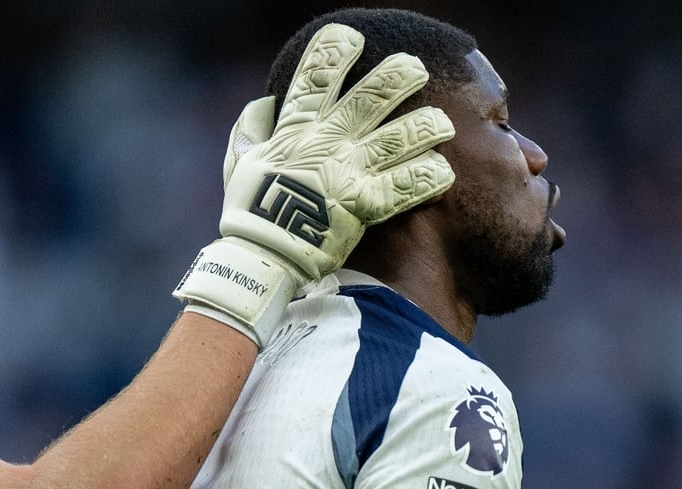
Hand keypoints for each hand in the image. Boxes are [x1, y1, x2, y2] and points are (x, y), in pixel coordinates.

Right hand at [176, 23, 455, 344]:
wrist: (262, 258)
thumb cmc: (248, 211)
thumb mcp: (239, 162)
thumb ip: (251, 129)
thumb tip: (265, 103)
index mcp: (294, 131)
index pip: (314, 78)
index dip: (333, 51)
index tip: (352, 37)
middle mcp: (326, 144)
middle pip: (370, 98)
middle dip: (398, 76)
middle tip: (416, 68)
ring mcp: (347, 173)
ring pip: (398, 138)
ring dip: (426, 125)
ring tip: (443, 122)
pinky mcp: (363, 206)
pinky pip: (405, 186)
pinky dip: (427, 178)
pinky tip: (443, 171)